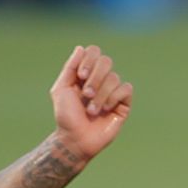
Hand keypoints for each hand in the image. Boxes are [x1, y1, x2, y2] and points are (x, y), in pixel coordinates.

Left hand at [49, 45, 133, 161]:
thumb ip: (70, 68)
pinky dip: (114, 98)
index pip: (94, 52)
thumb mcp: (61, 89)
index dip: (89, 60)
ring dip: (100, 94)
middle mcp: (100, 80)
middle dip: (95, 77)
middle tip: (85, 94)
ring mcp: (112, 91)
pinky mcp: (123, 104)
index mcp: (85, 73)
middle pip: (106, 61)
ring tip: (91, 111)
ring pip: (114, 77)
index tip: (80, 76)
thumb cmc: (66, 116)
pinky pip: (125, 89)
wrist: (76, 139)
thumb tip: (80, 48)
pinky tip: (106, 109)